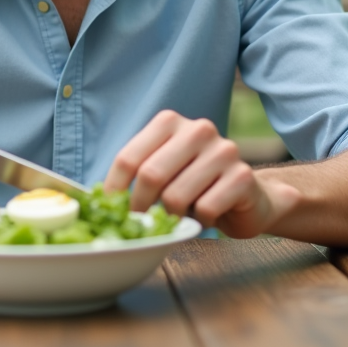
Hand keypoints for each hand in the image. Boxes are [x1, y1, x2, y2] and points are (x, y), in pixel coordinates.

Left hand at [103, 110, 297, 237]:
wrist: (250, 198)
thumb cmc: (196, 186)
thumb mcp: (163, 172)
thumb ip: (136, 175)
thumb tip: (97, 199)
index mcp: (170, 122)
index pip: (128, 158)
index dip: (114, 190)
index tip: (110, 212)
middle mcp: (198, 129)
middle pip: (150, 176)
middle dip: (140, 208)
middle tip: (142, 224)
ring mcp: (223, 150)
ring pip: (176, 197)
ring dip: (173, 217)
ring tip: (182, 215)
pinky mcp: (242, 176)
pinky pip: (205, 209)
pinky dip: (201, 221)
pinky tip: (207, 215)